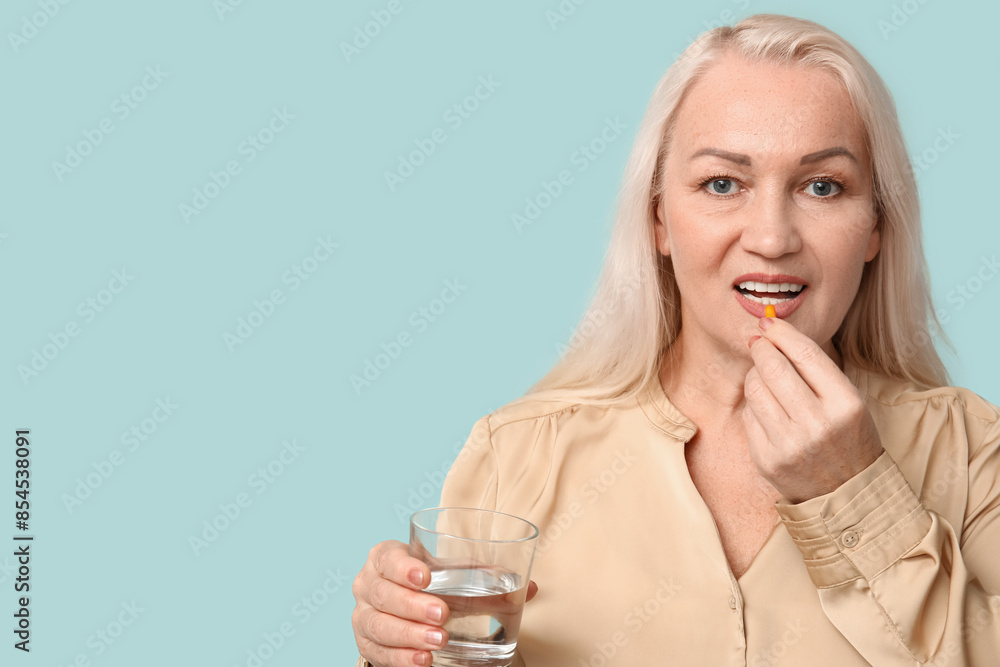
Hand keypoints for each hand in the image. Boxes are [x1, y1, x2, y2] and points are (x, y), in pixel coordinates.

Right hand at [352, 540, 537, 666]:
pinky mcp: (368, 645)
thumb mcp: (453, 577)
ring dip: (409, 635)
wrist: (404, 609)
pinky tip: (422, 661)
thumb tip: (529, 588)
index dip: (402, 566)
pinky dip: (401, 658)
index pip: (387, 557)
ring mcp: (364, 617)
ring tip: (439, 641)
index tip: (426, 575)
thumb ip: (486, 580)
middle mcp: (368, 585)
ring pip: (379, 626)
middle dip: (413, 606)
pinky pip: (380, 654)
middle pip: (384, 594)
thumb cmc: (432, 586)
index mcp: (385, 558)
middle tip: (443, 614)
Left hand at [743, 316, 883, 503]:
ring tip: (766, 378)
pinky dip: (754, 405)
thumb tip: (770, 330)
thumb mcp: (848, 400)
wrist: (847, 494)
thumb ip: (815, 369)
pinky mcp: (767, 460)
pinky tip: (767, 407)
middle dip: (761, 349)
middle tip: (759, 343)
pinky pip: (748, 416)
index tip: (768, 322)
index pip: (805, 354)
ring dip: (755, 375)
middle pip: (773, 367)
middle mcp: (817, 425)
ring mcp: (789, 445)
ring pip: (754, 389)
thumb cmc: (847, 437)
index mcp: (845, 404)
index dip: (781, 333)